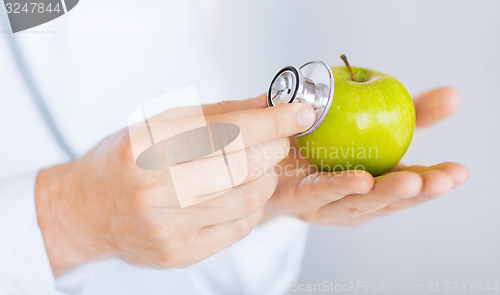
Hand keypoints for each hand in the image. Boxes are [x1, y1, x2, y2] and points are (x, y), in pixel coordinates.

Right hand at [35, 95, 316, 275]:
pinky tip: (243, 190)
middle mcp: (154, 189)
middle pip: (242, 167)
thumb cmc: (123, 160)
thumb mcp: (160, 123)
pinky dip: (253, 204)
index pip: (228, 130)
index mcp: (148, 146)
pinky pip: (238, 227)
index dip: (272, 121)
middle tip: (279, 137)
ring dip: (267, 177)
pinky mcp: (178, 253)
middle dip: (274, 148)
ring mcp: (167, 227)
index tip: (299, 112)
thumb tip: (268, 104)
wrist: (86, 209)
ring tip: (259, 165)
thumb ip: (219, 114)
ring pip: (247, 199)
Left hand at [266, 87, 468, 225]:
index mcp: (377, 184)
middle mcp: (355, 201)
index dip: (435, 181)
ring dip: (385, 194)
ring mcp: (328, 205)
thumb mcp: (372, 122)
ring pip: (359, 203)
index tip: (460, 173)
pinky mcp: (300, 200)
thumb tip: (454, 95)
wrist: (271, 149)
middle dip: (417, 192)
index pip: (411, 184)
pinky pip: (320, 192)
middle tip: (440, 181)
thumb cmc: (327, 141)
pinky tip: (360, 180)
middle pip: (389, 200)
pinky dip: (340, 187)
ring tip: (409, 182)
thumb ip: (411, 112)